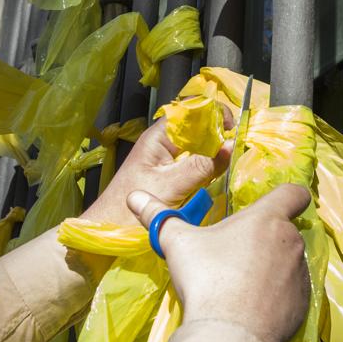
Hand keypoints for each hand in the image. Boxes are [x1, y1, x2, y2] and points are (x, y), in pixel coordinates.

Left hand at [82, 114, 230, 228]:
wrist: (106, 231)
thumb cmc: (128, 208)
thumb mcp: (170, 186)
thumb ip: (201, 166)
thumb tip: (231, 145)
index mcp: (159, 137)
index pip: (190, 111)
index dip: (213, 113)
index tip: (232, 128)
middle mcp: (164, 144)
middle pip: (197, 128)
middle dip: (218, 133)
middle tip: (236, 147)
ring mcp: (167, 160)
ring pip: (198, 147)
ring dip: (214, 151)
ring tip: (231, 159)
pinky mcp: (171, 176)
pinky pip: (195, 164)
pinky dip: (208, 166)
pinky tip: (218, 174)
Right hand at [127, 184, 311, 341]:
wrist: (230, 334)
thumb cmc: (207, 277)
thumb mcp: (178, 243)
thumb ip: (158, 217)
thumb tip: (133, 196)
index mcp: (268, 219)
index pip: (293, 193)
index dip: (286, 197)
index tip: (271, 205)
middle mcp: (292, 242)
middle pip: (284, 231)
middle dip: (264, 239)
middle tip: (235, 256)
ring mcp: (300, 275)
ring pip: (289, 263)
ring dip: (272, 268)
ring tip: (241, 286)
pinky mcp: (302, 305)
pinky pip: (291, 294)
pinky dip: (276, 297)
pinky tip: (252, 308)